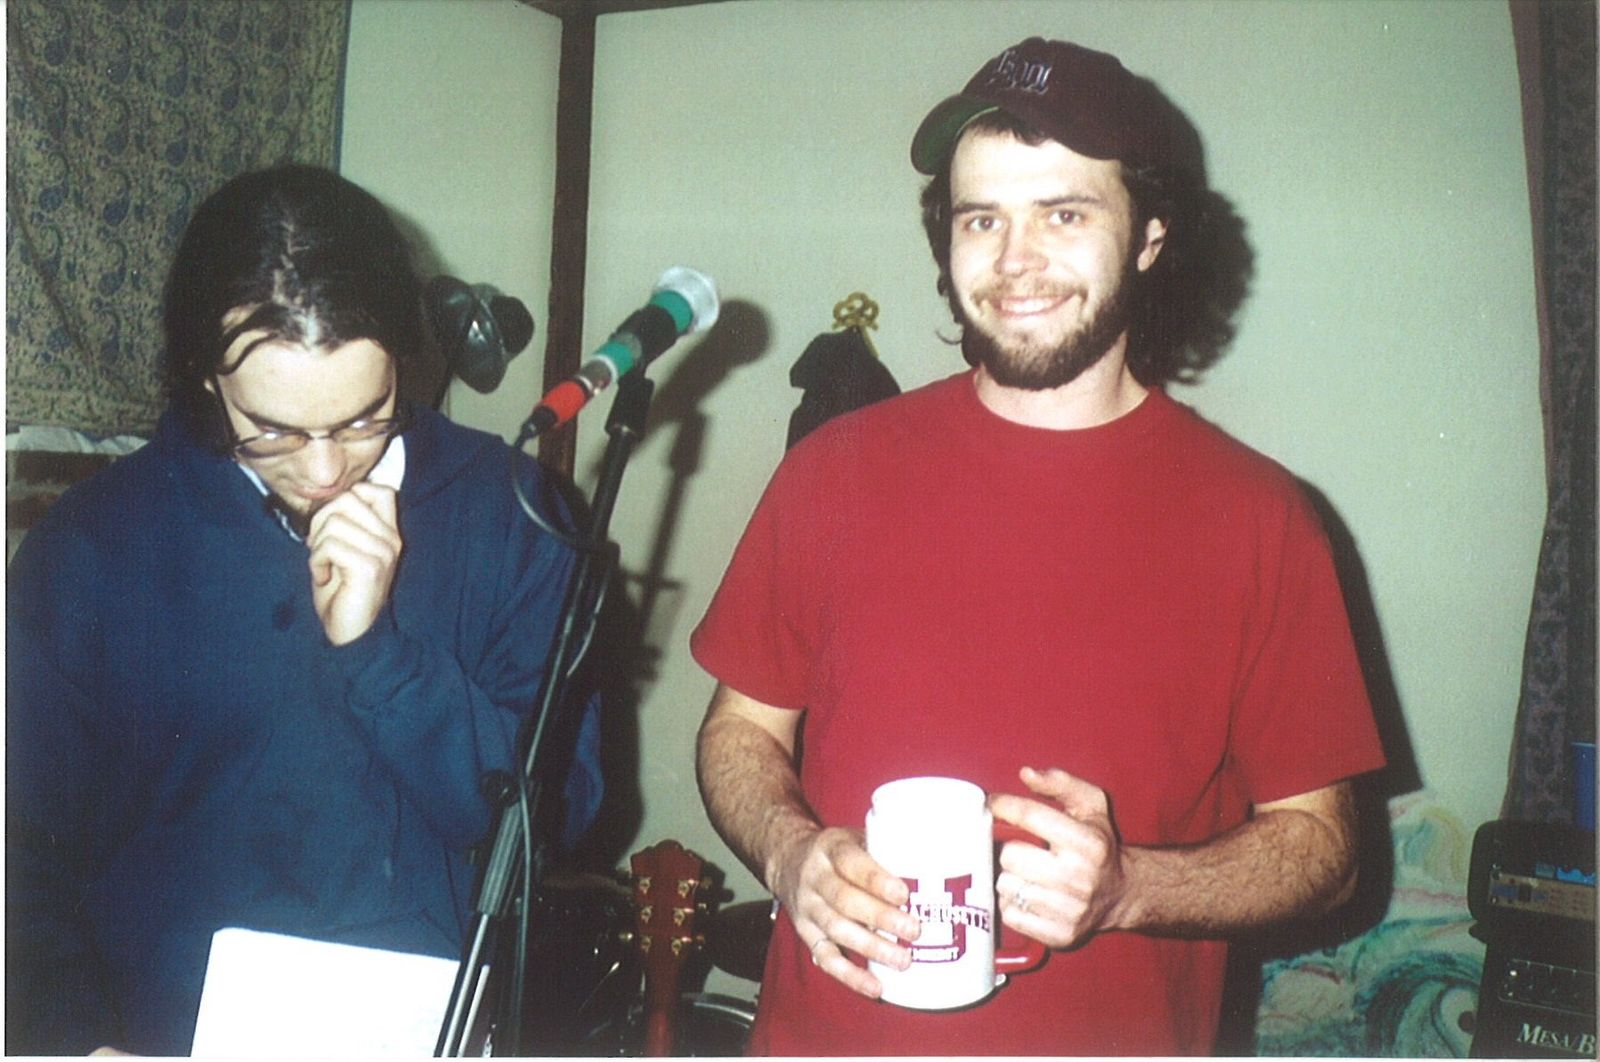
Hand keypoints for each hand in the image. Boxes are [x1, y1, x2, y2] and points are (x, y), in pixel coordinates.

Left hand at [306, 481, 401, 645]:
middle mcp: (391, 540)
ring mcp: (383, 552)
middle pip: (348, 499)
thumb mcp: (345, 551)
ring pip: (333, 522)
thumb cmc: (342, 592)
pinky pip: (329, 545)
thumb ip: (344, 525)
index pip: (379, 490)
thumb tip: (329, 501)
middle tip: (319, 546)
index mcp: (389, 534)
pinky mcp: (369, 567)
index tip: (334, 524)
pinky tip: (322, 578)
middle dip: (321, 520)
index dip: (350, 496)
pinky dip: (316, 562)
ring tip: (322, 566)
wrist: (351, 633)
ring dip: (317, 546)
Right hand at [767, 825, 920, 998]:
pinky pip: (826, 958)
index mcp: (830, 848)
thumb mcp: (855, 837)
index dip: (876, 880)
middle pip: (844, 900)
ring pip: (837, 930)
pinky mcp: (807, 935)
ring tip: (903, 959)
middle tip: (913, 930)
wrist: (788, 859)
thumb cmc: (837, 852)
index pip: (850, 862)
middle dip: (880, 917)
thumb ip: (886, 848)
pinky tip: (876, 987)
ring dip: (871, 948)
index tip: (904, 893)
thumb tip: (936, 862)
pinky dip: (850, 976)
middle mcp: (815, 879)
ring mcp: (808, 908)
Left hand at [988, 766, 1128, 949]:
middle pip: (1010, 855)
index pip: (1031, 817)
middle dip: (1011, 848)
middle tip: (1023, 849)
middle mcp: (1079, 878)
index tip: (994, 804)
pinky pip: (1010, 914)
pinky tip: (1030, 895)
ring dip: (1011, 877)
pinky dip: (1013, 903)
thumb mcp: (1091, 805)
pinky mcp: (1058, 935)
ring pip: (1006, 885)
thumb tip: (1027, 774)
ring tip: (1029, 874)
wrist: (1121, 894)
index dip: (1004, 806)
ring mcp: (1069, 910)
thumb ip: (1061, 783)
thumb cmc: (1099, 845)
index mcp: (1088, 843)